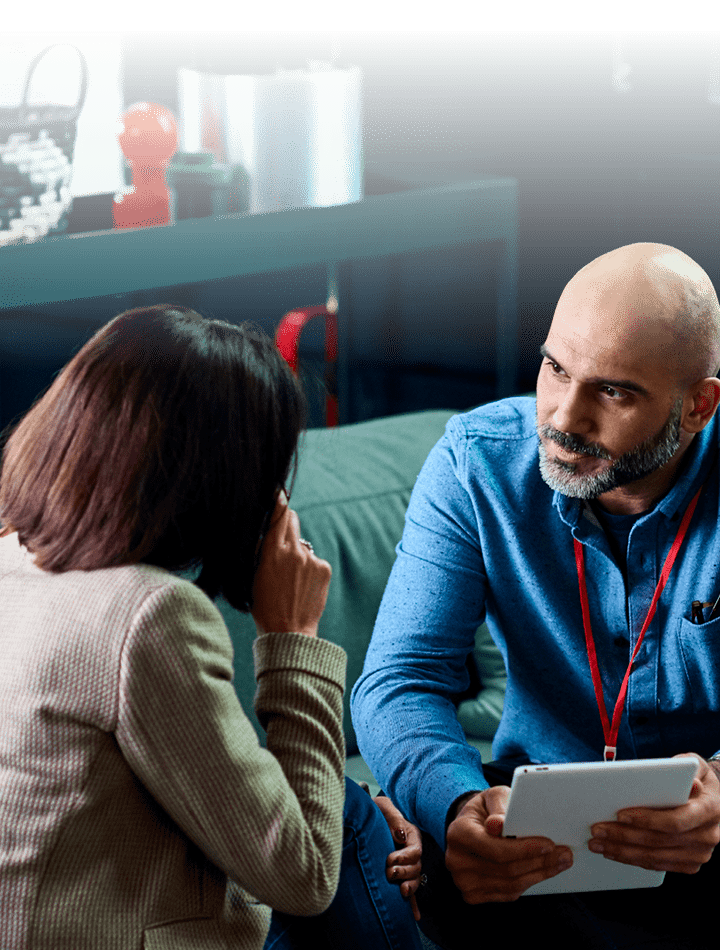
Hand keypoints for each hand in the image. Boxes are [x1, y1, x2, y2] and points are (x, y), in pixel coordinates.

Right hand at [251, 492, 331, 637]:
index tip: (277, 489)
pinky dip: (308, 567)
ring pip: (302, 543)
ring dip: (296, 552)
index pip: (277, 513)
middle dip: (285, 524)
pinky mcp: (324, 568)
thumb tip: (265, 529)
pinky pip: (313, 558)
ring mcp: (311, 559)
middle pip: (292, 520)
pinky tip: (301, 585)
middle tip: (279, 539)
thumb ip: (260, 549)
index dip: (277, 499)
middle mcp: (294, 550)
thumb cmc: (264, 605)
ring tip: (288, 578)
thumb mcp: (252, 574)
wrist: (289, 632)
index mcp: (272, 551)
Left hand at [373, 795, 422, 920]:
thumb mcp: (383, 807)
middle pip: (416, 867)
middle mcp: (410, 852)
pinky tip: (414, 916)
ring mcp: (405, 865)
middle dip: (404, 872)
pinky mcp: (398, 876)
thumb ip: (393, 817)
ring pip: (414, 880)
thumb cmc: (376, 810)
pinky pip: (410, 891)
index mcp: (410, 835)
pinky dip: (413, 904)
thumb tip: (400, 835)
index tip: (389, 859)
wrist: (365, 818)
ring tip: (401, 891)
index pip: (415, 851)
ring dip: (410, 887)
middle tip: (389, 873)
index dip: (405, 857)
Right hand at [445, 786, 572, 902]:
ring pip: (510, 884)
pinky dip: (529, 883)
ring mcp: (463, 881)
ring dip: (540, 874)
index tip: (549, 844)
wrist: (472, 826)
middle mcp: (456, 860)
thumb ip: (499, 805)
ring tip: (560, 862)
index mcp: (458, 833)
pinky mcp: (473, 895)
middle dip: (539, 862)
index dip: (525, 849)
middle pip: (506, 869)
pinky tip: (543, 871)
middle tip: (564, 854)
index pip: (495, 849)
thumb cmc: (486, 809)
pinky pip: (508, 893)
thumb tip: (498, 824)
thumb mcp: (493, 796)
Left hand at [589, 752, 719, 873]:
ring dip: (622, 852)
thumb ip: (684, 766)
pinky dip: (633, 860)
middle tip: (597, 830)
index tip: (620, 814)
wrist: (714, 799)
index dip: (647, 820)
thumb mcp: (695, 765)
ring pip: (655, 857)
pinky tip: (614, 852)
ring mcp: (700, 853)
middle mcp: (708, 835)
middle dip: (624, 836)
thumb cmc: (697, 778)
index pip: (676, 820)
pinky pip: (658, 865)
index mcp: (709, 809)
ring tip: (597, 843)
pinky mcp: (690, 864)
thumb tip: (681, 778)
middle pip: (660, 841)